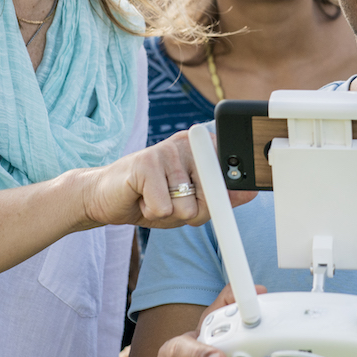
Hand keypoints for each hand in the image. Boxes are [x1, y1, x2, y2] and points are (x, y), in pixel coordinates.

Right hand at [73, 131, 254, 229]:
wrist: (106, 197)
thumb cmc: (151, 199)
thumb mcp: (191, 203)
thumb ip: (220, 198)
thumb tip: (250, 192)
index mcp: (204, 148)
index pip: (229, 180)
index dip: (219, 199)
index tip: (204, 199)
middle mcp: (189, 143)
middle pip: (210, 198)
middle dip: (191, 212)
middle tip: (170, 202)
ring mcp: (167, 149)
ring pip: (186, 206)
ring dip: (168, 213)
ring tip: (152, 197)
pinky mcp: (145, 162)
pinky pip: (163, 208)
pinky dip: (150, 212)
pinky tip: (141, 197)